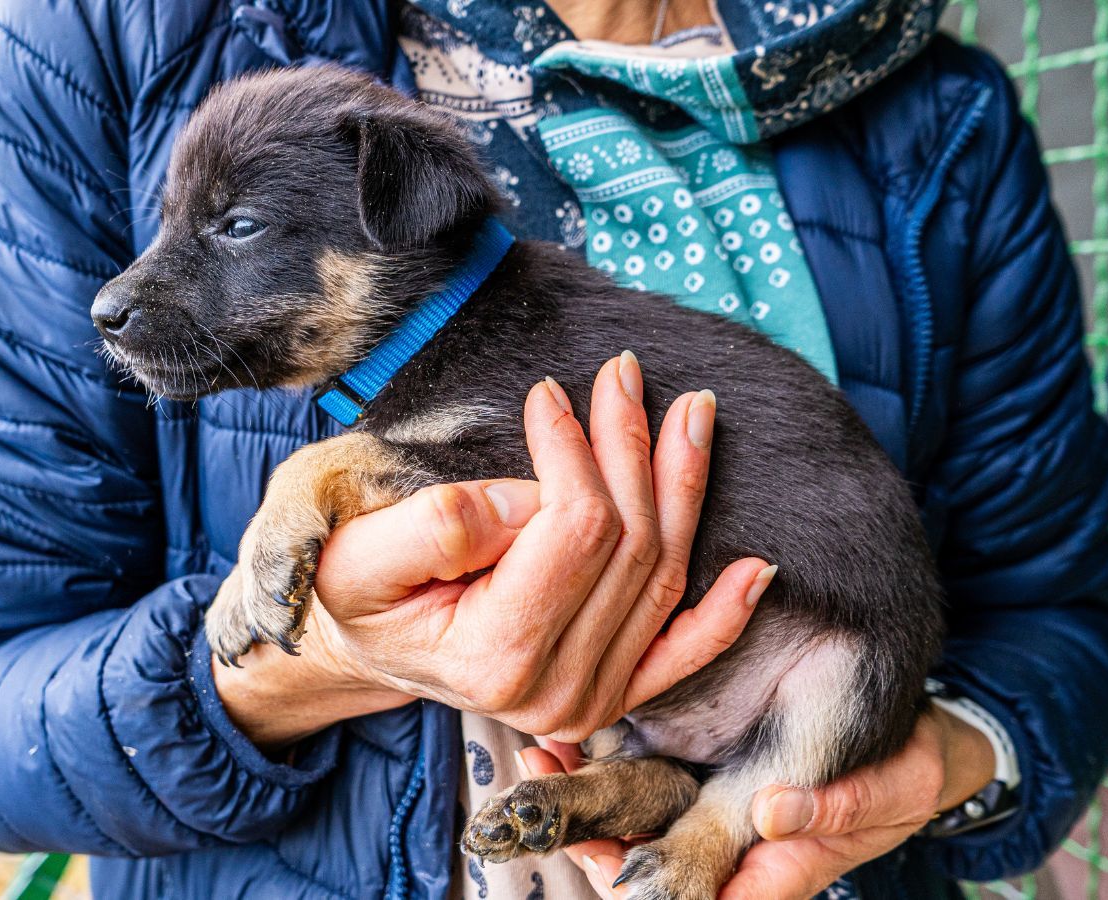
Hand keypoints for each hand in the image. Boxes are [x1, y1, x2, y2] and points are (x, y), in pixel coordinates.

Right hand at [215, 353, 771, 747]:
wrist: (353, 641)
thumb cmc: (352, 586)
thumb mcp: (357, 549)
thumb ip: (434, 527)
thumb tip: (524, 500)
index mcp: (495, 657)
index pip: (573, 531)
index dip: (573, 451)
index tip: (550, 392)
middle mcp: (554, 691)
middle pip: (630, 547)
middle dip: (631, 447)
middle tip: (626, 374)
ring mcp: (590, 700)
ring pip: (665, 578)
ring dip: (684, 489)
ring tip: (691, 412)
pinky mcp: (610, 693)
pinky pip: (683, 652)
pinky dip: (725, 612)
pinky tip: (754, 566)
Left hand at [526, 705, 997, 898]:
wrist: (911, 733)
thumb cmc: (905, 776)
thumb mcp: (887, 790)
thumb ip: (834, 807)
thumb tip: (772, 812)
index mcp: (766, 872)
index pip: (685, 897)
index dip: (634, 884)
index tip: (600, 860)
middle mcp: (723, 843)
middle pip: (638, 861)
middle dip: (584, 837)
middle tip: (533, 801)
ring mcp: (706, 799)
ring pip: (630, 813)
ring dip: (579, 796)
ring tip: (534, 757)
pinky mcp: (699, 756)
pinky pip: (642, 761)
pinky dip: (601, 748)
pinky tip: (567, 727)